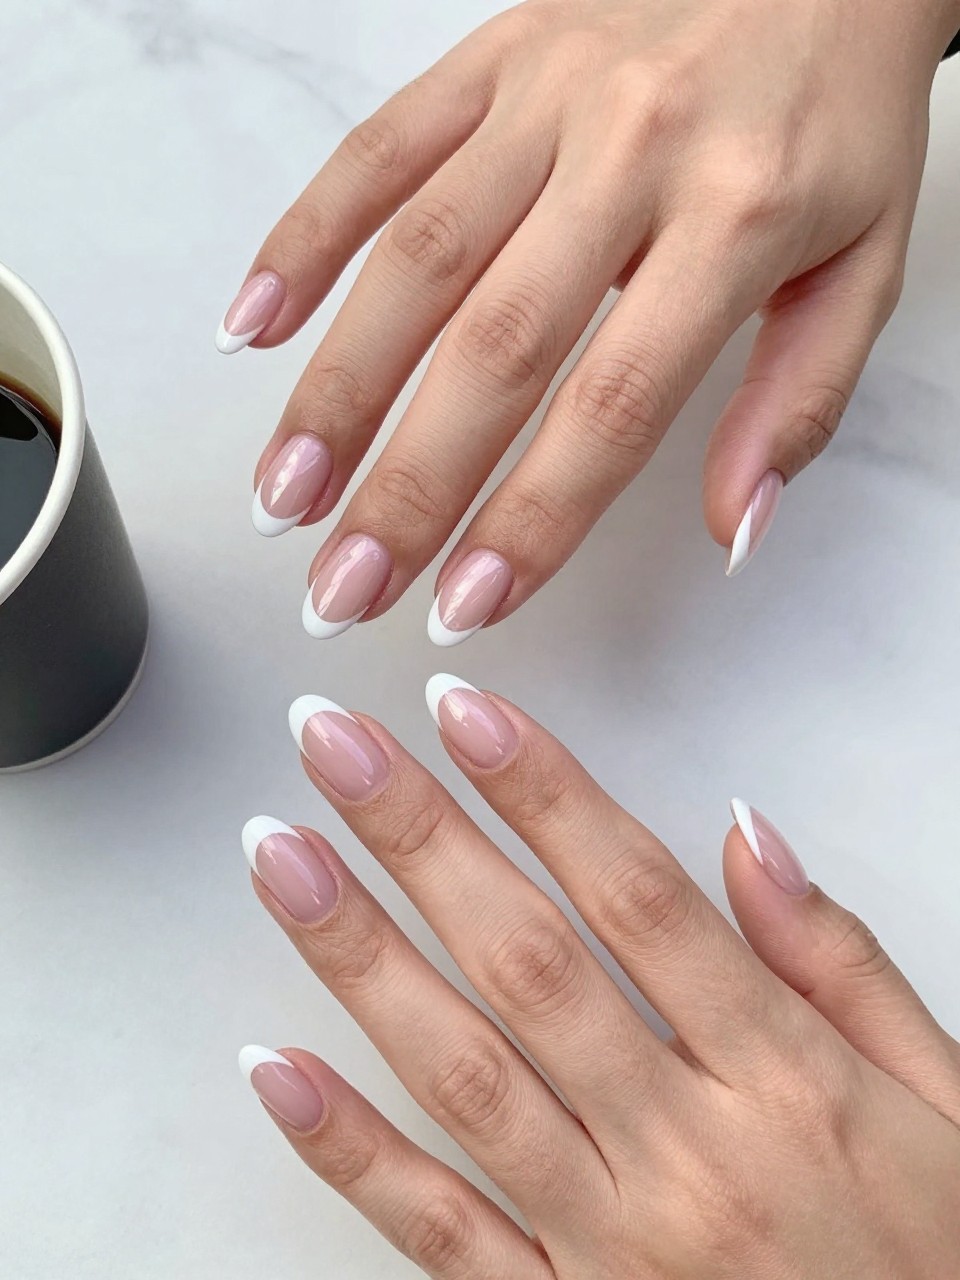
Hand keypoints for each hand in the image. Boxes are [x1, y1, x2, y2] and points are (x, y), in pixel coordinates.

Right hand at [218, 0, 957, 641]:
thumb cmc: (838, 115)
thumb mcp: (865, 265)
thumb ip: (800, 403)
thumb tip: (732, 529)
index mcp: (736, 219)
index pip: (614, 405)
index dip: (533, 519)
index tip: (467, 604)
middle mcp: (629, 154)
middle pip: (493, 348)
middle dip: (408, 486)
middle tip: (343, 585)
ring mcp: (547, 99)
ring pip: (415, 258)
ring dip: (338, 388)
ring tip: (284, 494)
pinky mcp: (491, 57)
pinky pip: (380, 147)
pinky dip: (306, 236)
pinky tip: (255, 325)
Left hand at [238, 679, 959, 1277]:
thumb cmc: (934, 1262)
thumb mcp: (945, 1102)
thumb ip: (841, 963)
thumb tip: (748, 836)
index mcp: (787, 1081)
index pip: (638, 897)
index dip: (543, 791)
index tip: (465, 711)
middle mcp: (688, 1154)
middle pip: (528, 962)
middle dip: (419, 837)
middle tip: (334, 740)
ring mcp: (613, 1245)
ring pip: (463, 1075)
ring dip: (360, 955)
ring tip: (280, 853)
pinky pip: (439, 1232)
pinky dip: (350, 1149)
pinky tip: (277, 1066)